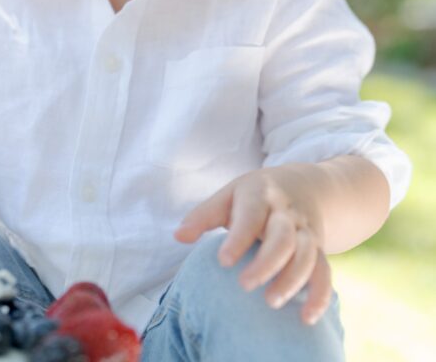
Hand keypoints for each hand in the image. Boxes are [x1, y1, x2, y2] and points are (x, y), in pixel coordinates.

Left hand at [174, 167, 331, 325]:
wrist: (305, 185)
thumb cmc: (256, 195)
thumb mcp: (230, 195)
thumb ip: (204, 215)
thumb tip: (178, 237)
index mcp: (260, 195)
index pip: (251, 215)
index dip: (239, 238)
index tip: (223, 261)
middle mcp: (286, 213)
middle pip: (282, 237)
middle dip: (266, 263)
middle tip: (244, 285)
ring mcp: (305, 231)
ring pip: (307, 255)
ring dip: (292, 280)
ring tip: (271, 302)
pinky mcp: (319, 249)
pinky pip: (325, 271)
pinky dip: (320, 295)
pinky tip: (307, 318)